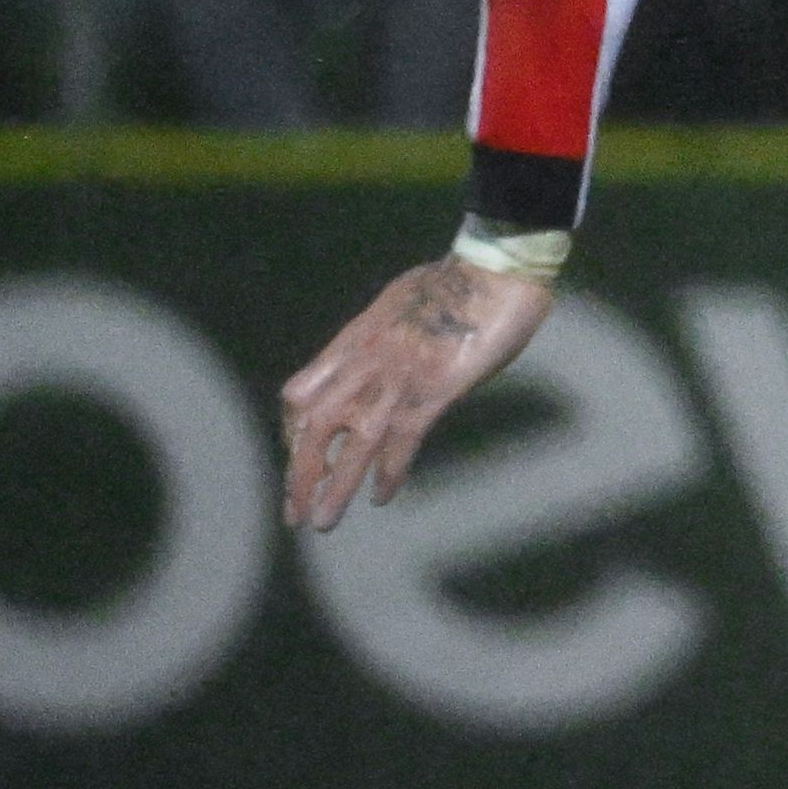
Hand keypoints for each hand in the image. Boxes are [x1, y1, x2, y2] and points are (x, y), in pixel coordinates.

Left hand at [280, 257, 556, 529]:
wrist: (495, 264)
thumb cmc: (461, 278)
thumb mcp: (402, 304)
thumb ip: (387, 335)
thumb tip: (390, 354)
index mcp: (354, 340)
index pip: (299, 396)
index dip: (292, 434)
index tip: (298, 459)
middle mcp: (364, 362)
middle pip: (313, 427)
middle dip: (299, 474)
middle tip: (294, 514)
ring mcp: (397, 377)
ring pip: (349, 443)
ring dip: (334, 488)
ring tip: (323, 523)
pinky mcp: (434, 388)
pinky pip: (400, 440)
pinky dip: (388, 471)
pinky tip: (382, 497)